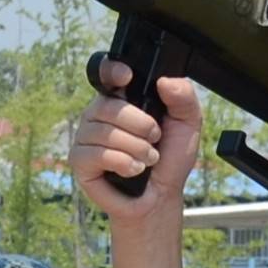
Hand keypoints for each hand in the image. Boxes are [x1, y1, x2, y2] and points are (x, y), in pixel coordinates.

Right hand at [70, 64, 202, 220]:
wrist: (161, 196)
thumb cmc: (169, 160)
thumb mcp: (188, 123)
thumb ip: (183, 97)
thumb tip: (165, 81)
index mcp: (122, 98)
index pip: (106, 73)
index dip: (112, 70)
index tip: (127, 77)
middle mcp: (99, 114)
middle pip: (108, 106)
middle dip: (140, 124)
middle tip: (155, 138)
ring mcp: (86, 136)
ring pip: (104, 132)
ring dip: (135, 148)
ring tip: (148, 159)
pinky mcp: (79, 160)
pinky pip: (97, 154)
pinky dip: (122, 163)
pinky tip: (133, 170)